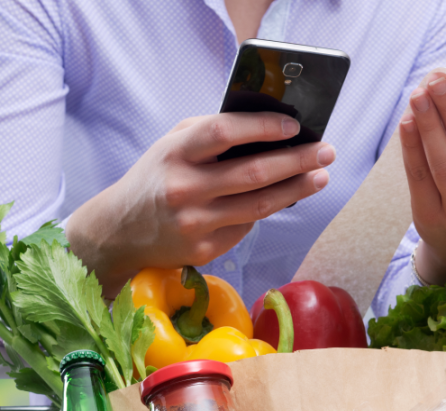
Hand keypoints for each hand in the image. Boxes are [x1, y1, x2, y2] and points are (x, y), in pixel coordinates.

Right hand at [66, 112, 333, 295]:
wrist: (119, 232)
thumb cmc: (156, 178)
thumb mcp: (172, 145)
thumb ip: (211, 133)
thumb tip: (269, 127)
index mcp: (174, 153)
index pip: (224, 133)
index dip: (263, 127)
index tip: (294, 126)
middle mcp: (183, 188)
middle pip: (253, 173)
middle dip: (297, 161)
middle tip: (326, 151)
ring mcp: (195, 224)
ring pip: (259, 206)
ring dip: (296, 189)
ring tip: (320, 176)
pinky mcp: (204, 250)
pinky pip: (247, 227)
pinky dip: (267, 210)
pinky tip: (285, 198)